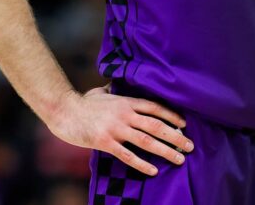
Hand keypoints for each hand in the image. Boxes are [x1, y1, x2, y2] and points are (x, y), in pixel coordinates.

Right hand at [47, 84, 193, 175]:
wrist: (64, 112)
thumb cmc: (83, 102)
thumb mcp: (102, 91)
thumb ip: (115, 90)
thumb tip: (120, 84)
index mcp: (126, 101)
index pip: (155, 108)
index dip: (171, 115)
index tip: (184, 124)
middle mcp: (125, 114)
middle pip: (156, 126)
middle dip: (176, 136)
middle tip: (190, 146)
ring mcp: (116, 129)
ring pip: (147, 141)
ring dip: (166, 151)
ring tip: (180, 159)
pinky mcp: (105, 142)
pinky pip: (128, 156)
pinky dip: (143, 164)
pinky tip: (154, 171)